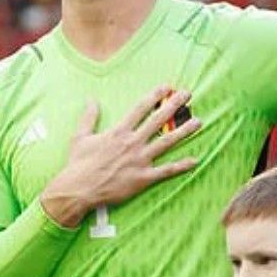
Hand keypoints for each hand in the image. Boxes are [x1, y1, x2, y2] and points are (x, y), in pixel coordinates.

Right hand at [41, 87, 200, 227]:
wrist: (79, 189)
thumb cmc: (78, 164)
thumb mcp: (80, 136)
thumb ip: (89, 117)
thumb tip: (90, 99)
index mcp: (118, 131)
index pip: (140, 108)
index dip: (155, 96)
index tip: (167, 87)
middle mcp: (132, 143)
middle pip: (158, 120)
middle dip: (174, 105)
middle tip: (187, 95)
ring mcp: (140, 160)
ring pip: (167, 142)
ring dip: (184, 131)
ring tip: (198, 122)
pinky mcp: (143, 178)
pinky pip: (166, 171)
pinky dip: (181, 166)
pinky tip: (194, 160)